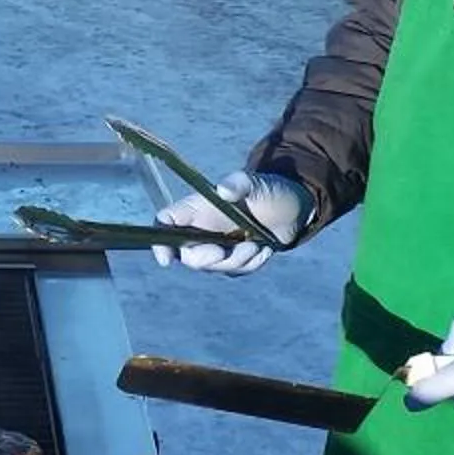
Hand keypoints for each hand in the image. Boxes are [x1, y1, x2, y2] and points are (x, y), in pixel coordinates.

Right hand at [151, 170, 310, 275]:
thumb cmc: (268, 189)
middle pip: (188, 255)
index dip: (160, 243)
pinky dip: (251, 264)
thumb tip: (223, 189)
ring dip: (236, 261)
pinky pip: (235, 272)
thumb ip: (238, 183)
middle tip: (224, 251)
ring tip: (256, 244)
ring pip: (214, 268)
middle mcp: (202, 230)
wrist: (293, 207)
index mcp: (196, 209)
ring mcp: (218, 247)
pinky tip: (264, 249)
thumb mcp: (255, 182)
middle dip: (206, 258)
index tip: (166, 259)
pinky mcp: (235, 260)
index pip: (165, 225)